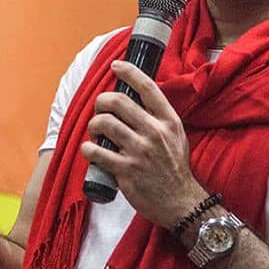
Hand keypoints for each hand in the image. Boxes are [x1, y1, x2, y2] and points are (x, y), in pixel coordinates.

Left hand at [80, 60, 206, 227]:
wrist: (181, 202)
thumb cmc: (175, 167)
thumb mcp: (177, 135)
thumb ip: (160, 117)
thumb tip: (138, 97)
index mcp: (168, 121)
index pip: (147, 87)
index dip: (129, 72)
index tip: (116, 66)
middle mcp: (154, 132)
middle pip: (118, 101)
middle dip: (102, 101)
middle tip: (100, 108)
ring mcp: (139, 152)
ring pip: (104, 123)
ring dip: (94, 124)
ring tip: (95, 130)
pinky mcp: (126, 171)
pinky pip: (96, 152)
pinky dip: (87, 149)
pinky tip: (89, 150)